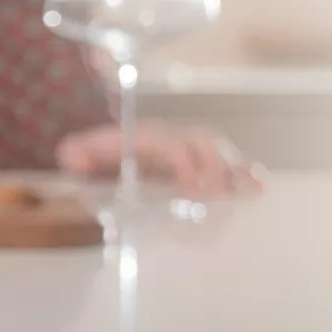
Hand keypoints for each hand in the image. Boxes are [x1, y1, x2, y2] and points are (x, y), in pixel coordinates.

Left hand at [55, 121, 262, 195]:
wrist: (107, 155)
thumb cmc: (97, 158)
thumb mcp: (81, 155)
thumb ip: (75, 153)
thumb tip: (72, 156)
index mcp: (144, 136)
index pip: (168, 143)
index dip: (184, 161)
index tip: (194, 186)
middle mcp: (171, 139)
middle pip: (200, 142)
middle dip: (213, 166)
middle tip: (217, 194)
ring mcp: (188, 151)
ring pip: (217, 151)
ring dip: (234, 168)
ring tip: (250, 187)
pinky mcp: (200, 166)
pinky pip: (228, 163)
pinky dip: (245, 172)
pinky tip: (259, 184)